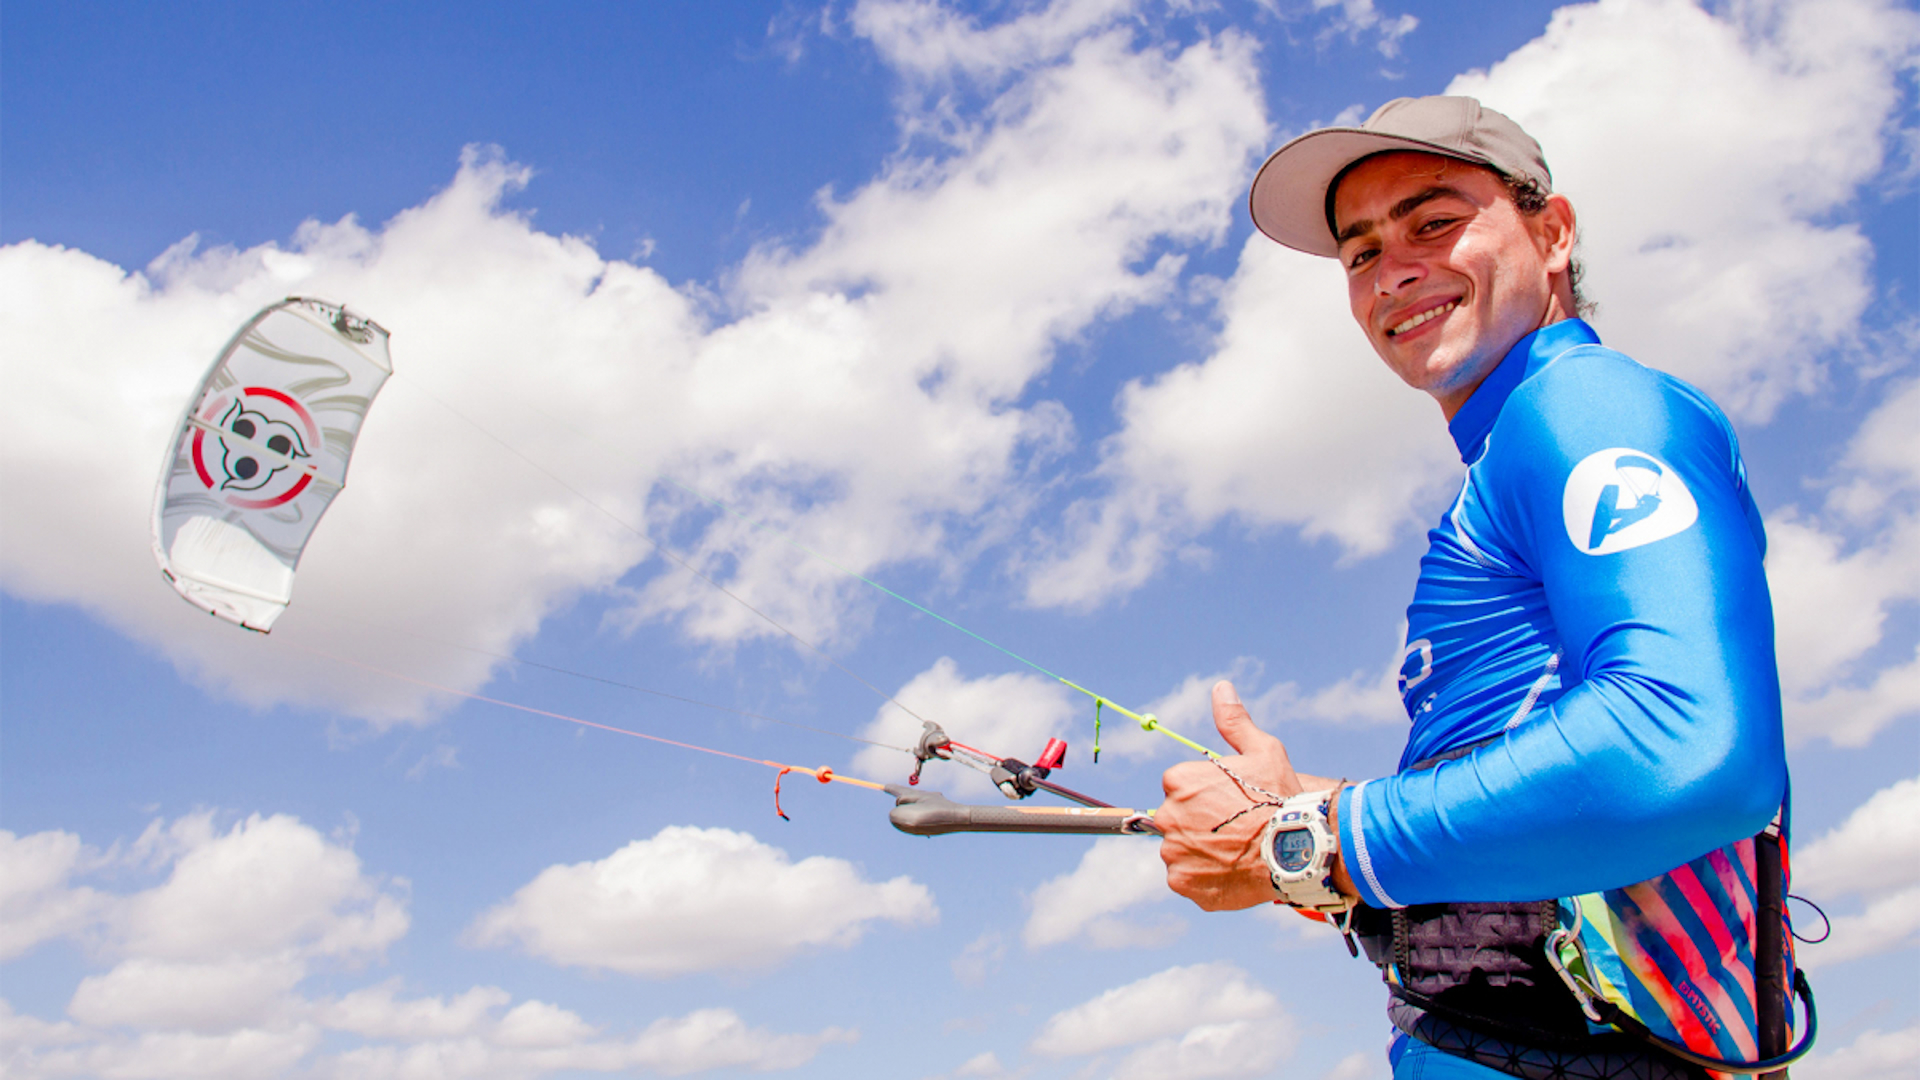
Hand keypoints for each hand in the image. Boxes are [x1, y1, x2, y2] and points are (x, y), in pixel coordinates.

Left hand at [1156, 680, 1341, 910]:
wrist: (1298, 847)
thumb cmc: (1280, 797)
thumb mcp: (1262, 751)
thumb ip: (1234, 722)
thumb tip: (1221, 688)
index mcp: (1178, 781)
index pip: (1181, 789)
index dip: (1208, 797)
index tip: (1232, 804)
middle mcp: (1167, 816)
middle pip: (1178, 820)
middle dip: (1201, 824)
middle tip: (1235, 830)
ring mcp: (1174, 853)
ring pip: (1182, 852)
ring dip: (1203, 853)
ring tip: (1237, 853)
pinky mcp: (1184, 884)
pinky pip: (1189, 881)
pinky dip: (1206, 880)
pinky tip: (1233, 872)